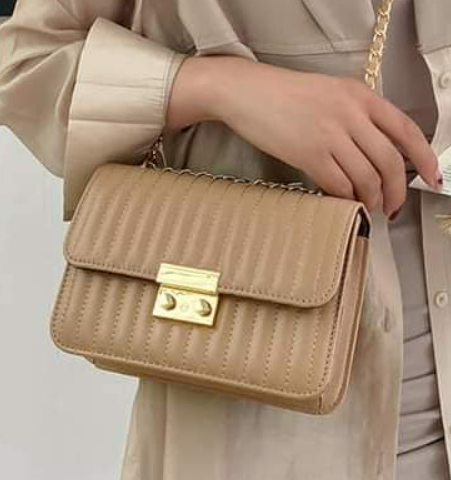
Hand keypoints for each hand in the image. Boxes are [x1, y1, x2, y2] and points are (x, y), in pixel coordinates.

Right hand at [166, 55, 440, 216]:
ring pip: (365, 177)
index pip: (405, 129)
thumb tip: (375, 152)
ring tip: (369, 207)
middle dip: (397, 191)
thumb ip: (356, 116)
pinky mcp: (308, 153)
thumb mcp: (330, 93)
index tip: (430, 178)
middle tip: (393, 207)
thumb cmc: (285, 95)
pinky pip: (338, 184)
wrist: (248, 93)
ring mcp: (329, 134)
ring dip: (371, 199)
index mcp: (360, 95)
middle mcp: (350, 113)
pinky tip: (343, 201)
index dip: (423, 158)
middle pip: (388, 161)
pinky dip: (345, 198)